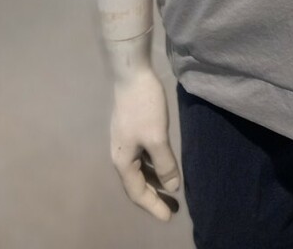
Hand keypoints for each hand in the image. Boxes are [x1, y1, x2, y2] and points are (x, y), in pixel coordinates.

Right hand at [109, 66, 181, 220]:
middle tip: (172, 207)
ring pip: (140, 169)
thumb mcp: (157, 137)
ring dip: (154, 181)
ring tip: (170, 190)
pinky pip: (142, 157)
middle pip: (136, 183)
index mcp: (123, 161)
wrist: (132, 75)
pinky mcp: (131, 130)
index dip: (153, 206)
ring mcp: (125, 142)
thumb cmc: (144, 107)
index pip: (137, 192)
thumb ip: (164, 164)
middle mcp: (120, 155)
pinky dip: (153, 165)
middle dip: (153, 196)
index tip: (169, 217)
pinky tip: (163, 164)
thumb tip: (172, 187)